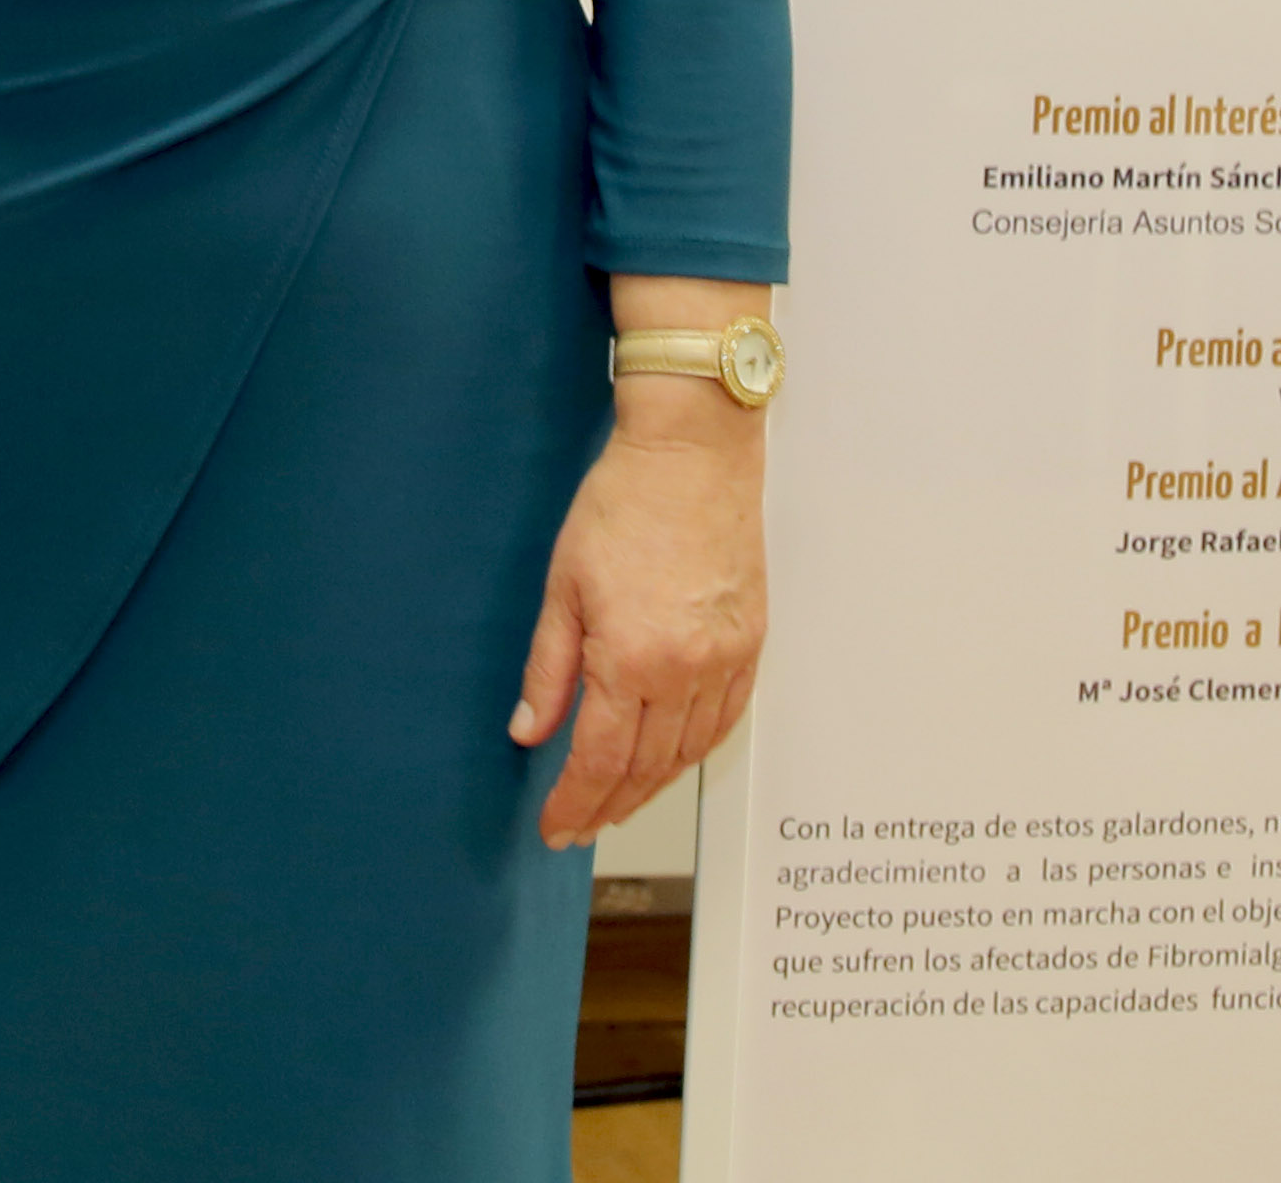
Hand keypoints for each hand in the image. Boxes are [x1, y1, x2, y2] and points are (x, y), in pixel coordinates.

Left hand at [511, 313, 772, 848]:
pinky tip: (673, 762)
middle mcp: (687, 669)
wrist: (692, 453)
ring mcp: (726, 659)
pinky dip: (696, 751)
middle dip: (609, 806)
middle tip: (580, 827)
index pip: (601, 760)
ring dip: (652, 788)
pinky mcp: (752, 642)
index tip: (556, 827)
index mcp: (632, 658)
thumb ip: (548, 670)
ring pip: (689, 752)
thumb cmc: (623, 504)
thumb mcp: (563, 586)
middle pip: (646, 768)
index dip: (575, 802)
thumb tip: (529, 731)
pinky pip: (726, 719)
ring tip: (619, 805)